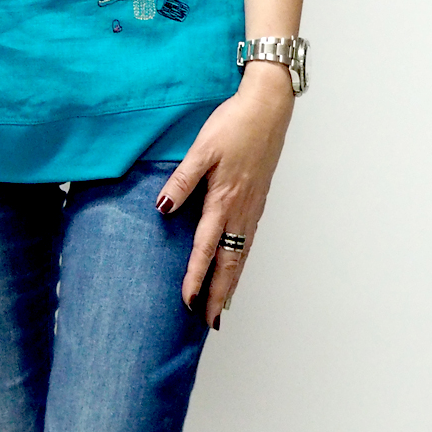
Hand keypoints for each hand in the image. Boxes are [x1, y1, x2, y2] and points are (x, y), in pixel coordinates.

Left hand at [155, 61, 294, 328]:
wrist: (267, 108)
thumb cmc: (233, 125)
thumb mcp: (201, 149)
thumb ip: (181, 180)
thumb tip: (163, 208)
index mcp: (223, 200)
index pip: (206, 249)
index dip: (196, 278)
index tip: (186, 303)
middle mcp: (240, 210)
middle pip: (230, 264)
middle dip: (219, 294)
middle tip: (209, 322)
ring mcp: (253, 208)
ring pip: (242, 255)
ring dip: (232, 282)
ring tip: (223, 306)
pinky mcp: (259, 200)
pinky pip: (249, 242)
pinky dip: (242, 262)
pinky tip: (238, 266)